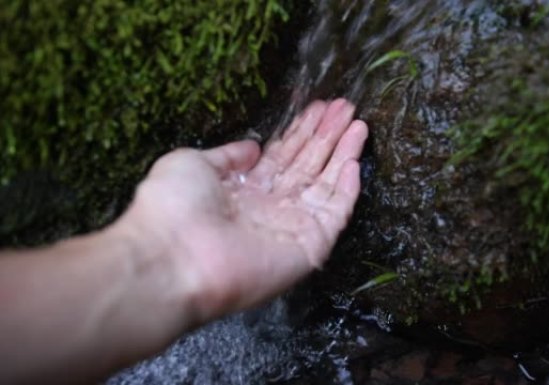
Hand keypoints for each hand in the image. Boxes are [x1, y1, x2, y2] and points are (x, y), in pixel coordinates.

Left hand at [120, 99, 367, 319]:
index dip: (301, 132)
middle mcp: (271, 207)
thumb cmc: (172, 208)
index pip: (283, 156)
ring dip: (343, 154)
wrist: (173, 258)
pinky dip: (346, 190)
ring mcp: (292, 227)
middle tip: (346, 107)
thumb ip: (227, 156)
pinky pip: (333, 214)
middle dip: (327, 135)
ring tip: (359, 124)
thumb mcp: (192, 164)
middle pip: (308, 166)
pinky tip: (354, 162)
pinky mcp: (308, 246)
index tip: (319, 107)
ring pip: (325, 185)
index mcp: (245, 190)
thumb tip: (253, 147)